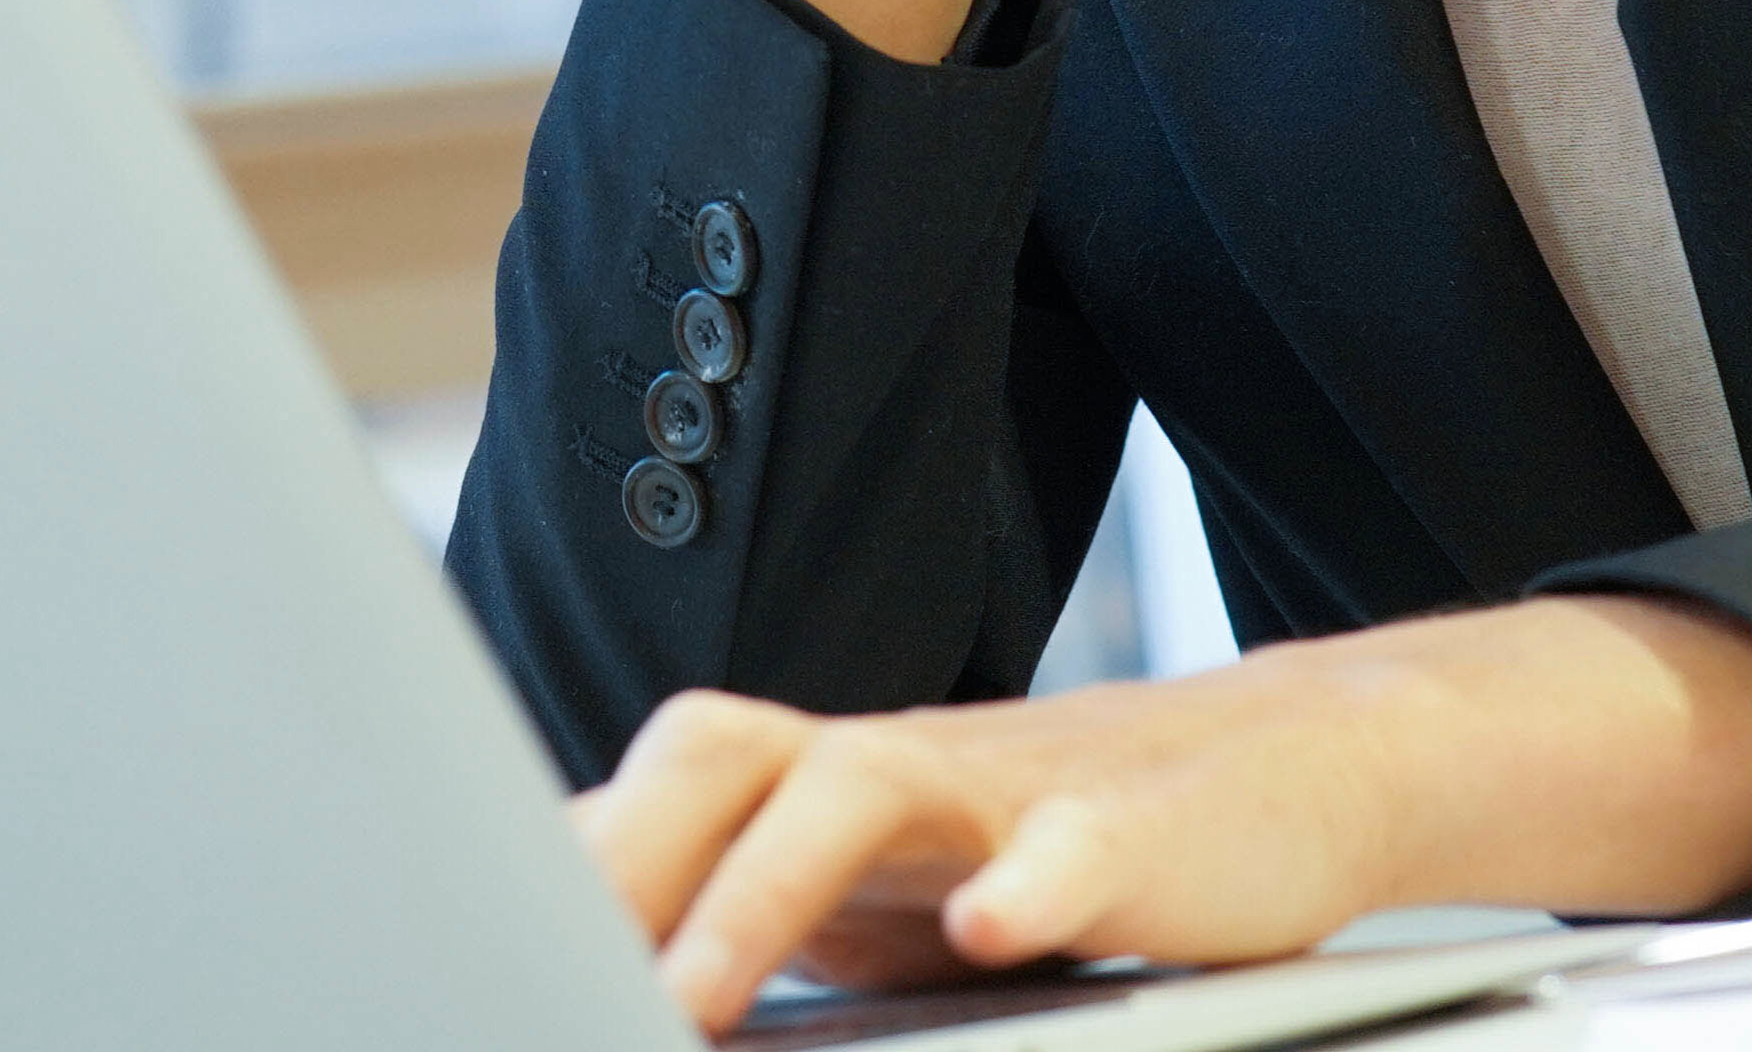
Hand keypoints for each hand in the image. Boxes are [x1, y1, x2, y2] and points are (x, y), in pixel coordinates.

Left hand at [575, 596, 1751, 1035]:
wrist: (1303, 774)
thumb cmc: (1071, 855)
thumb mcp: (894, 905)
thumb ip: (752, 921)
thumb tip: (575, 955)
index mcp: (825, 792)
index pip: (649, 793)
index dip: (545, 861)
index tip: (448, 949)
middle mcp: (900, 769)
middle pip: (717, 752)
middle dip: (611, 863)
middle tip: (531, 975)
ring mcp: (1017, 787)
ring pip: (863, 785)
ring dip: (762, 890)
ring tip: (693, 999)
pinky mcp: (1139, 830)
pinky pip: (1078, 839)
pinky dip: (1036, 877)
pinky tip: (1006, 926)